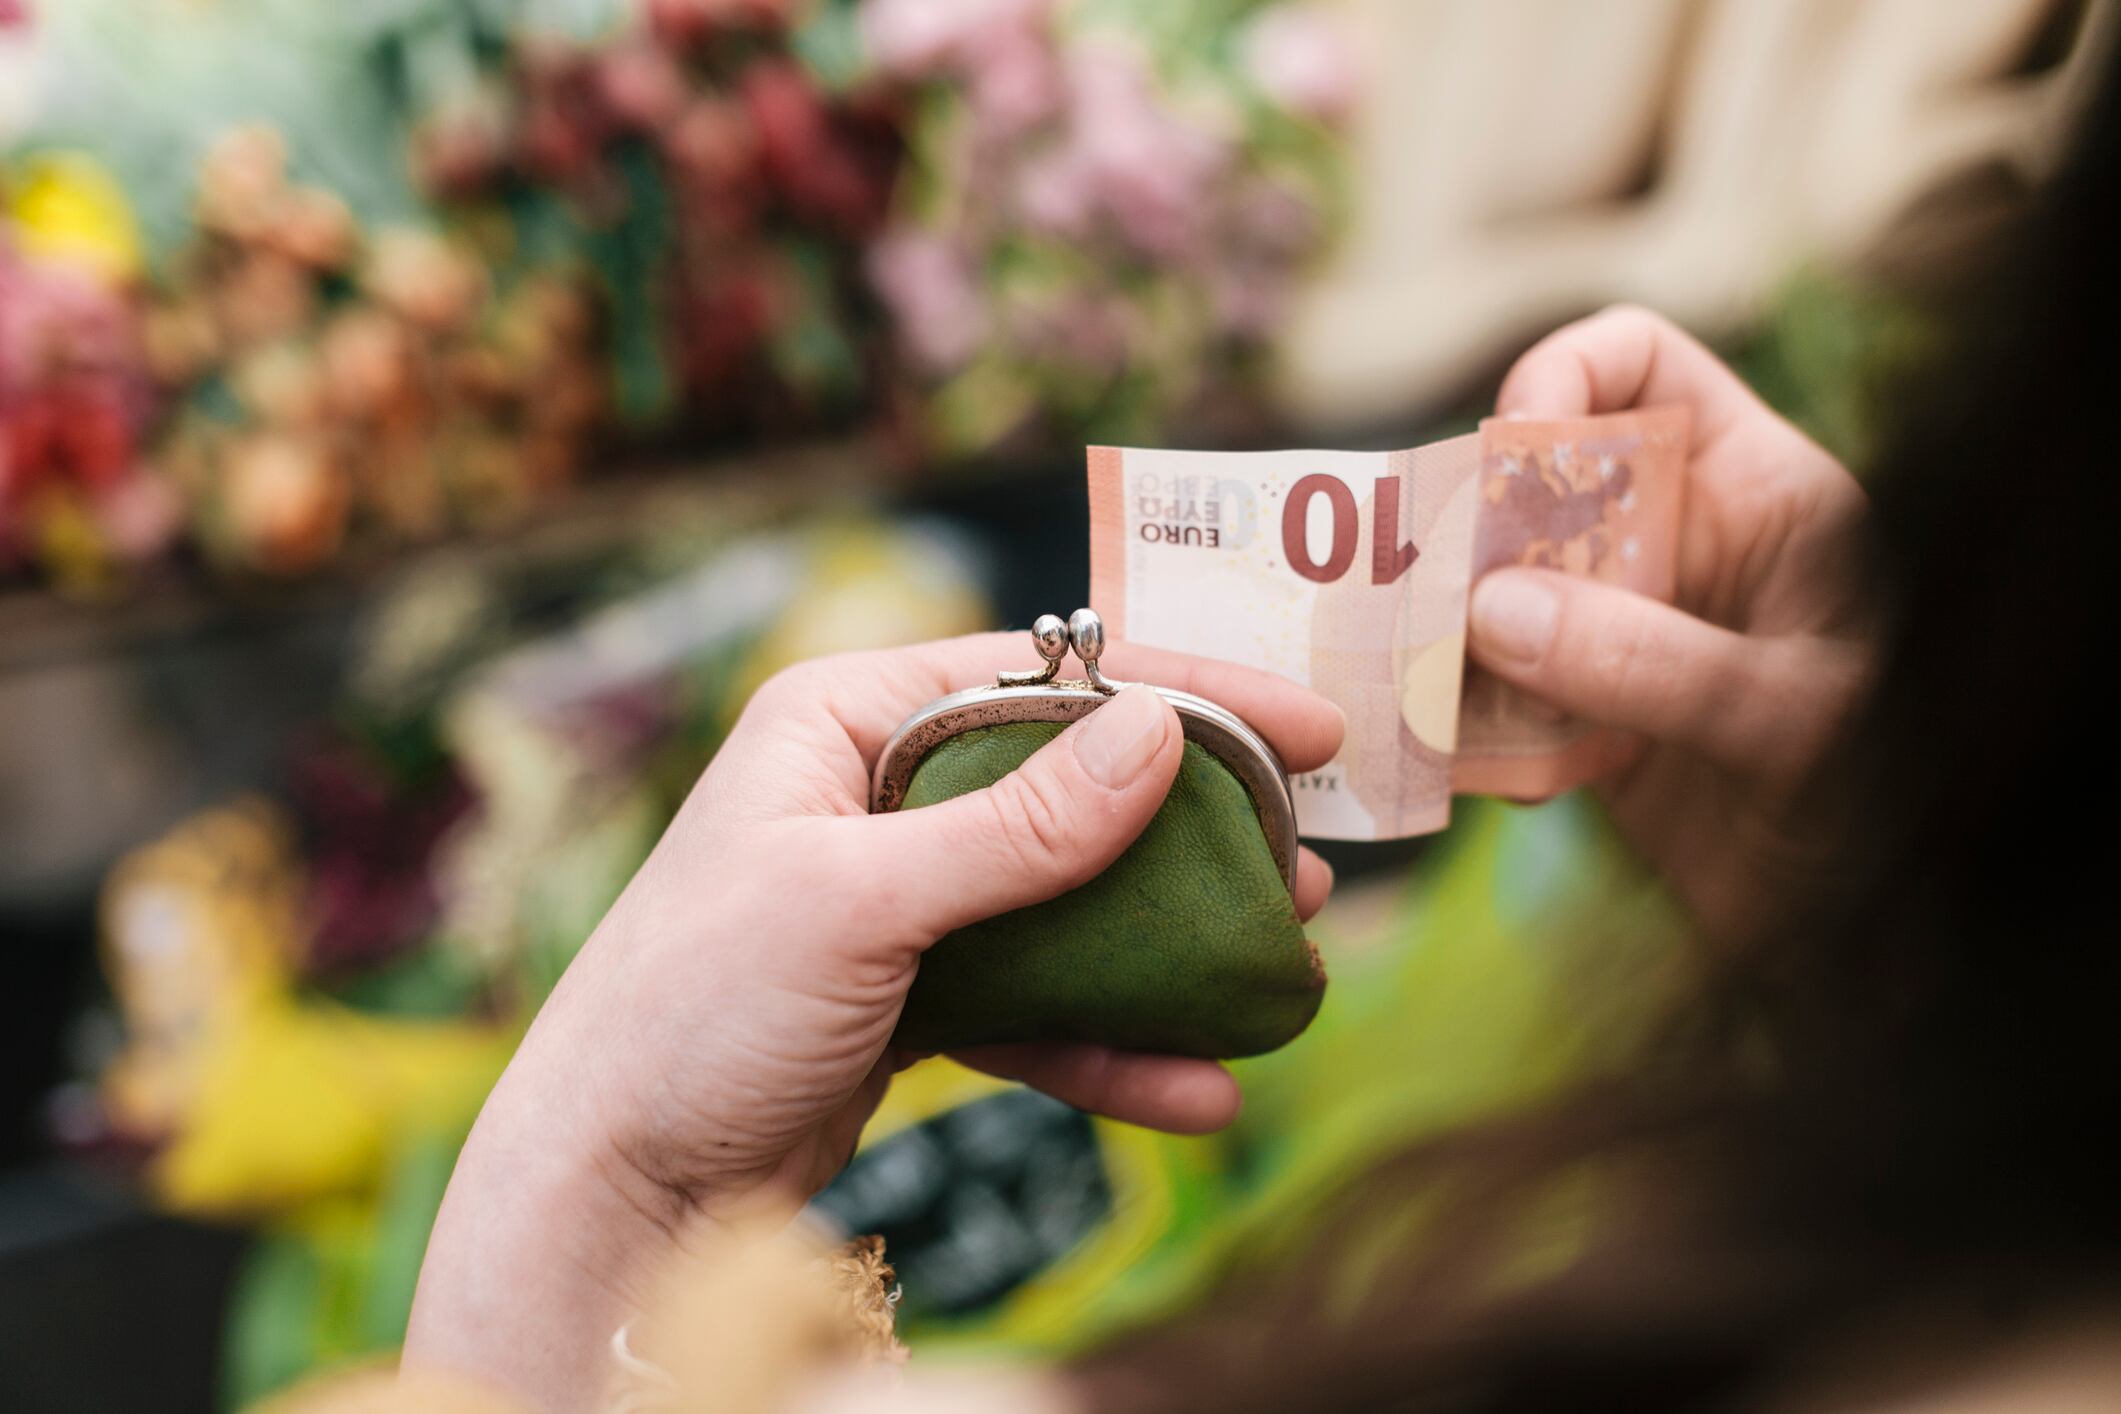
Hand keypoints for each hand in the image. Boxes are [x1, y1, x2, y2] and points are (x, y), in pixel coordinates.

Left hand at [404, 633, 1342, 1408]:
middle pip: (1074, 789)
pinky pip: (1038, 1004)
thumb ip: (1017, 825)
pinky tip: (1195, 1090)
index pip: (1047, 678)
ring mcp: (900, 901)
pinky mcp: (914, 998)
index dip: (1185, 694)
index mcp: (846, 720)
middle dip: (1195, 833)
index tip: (1305, 729)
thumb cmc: (690, 1011)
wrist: (608, 1186)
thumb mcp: (857, 901)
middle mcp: (876, 794)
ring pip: (1069, 901)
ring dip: (1174, 942)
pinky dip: (1113, 1046)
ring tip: (1282, 966)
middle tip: (1308, 863)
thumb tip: (1160, 732)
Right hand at [1466, 306, 1871, 937]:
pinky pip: (1491, 697)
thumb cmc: (1890, 804)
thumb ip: (1654, 661)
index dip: (1563, 378)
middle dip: (1471, 527)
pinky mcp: (1583, 723)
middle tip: (1433, 597)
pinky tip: (1500, 778)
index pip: (1640, 367)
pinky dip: (1469, 728)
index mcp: (1756, 493)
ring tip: (1434, 691)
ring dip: (1452, 638)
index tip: (1509, 455)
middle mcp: (1678, 548)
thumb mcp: (1793, 719)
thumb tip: (1491, 612)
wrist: (1875, 942)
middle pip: (1535, 479)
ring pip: (1494, 592)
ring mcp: (1624, 636)